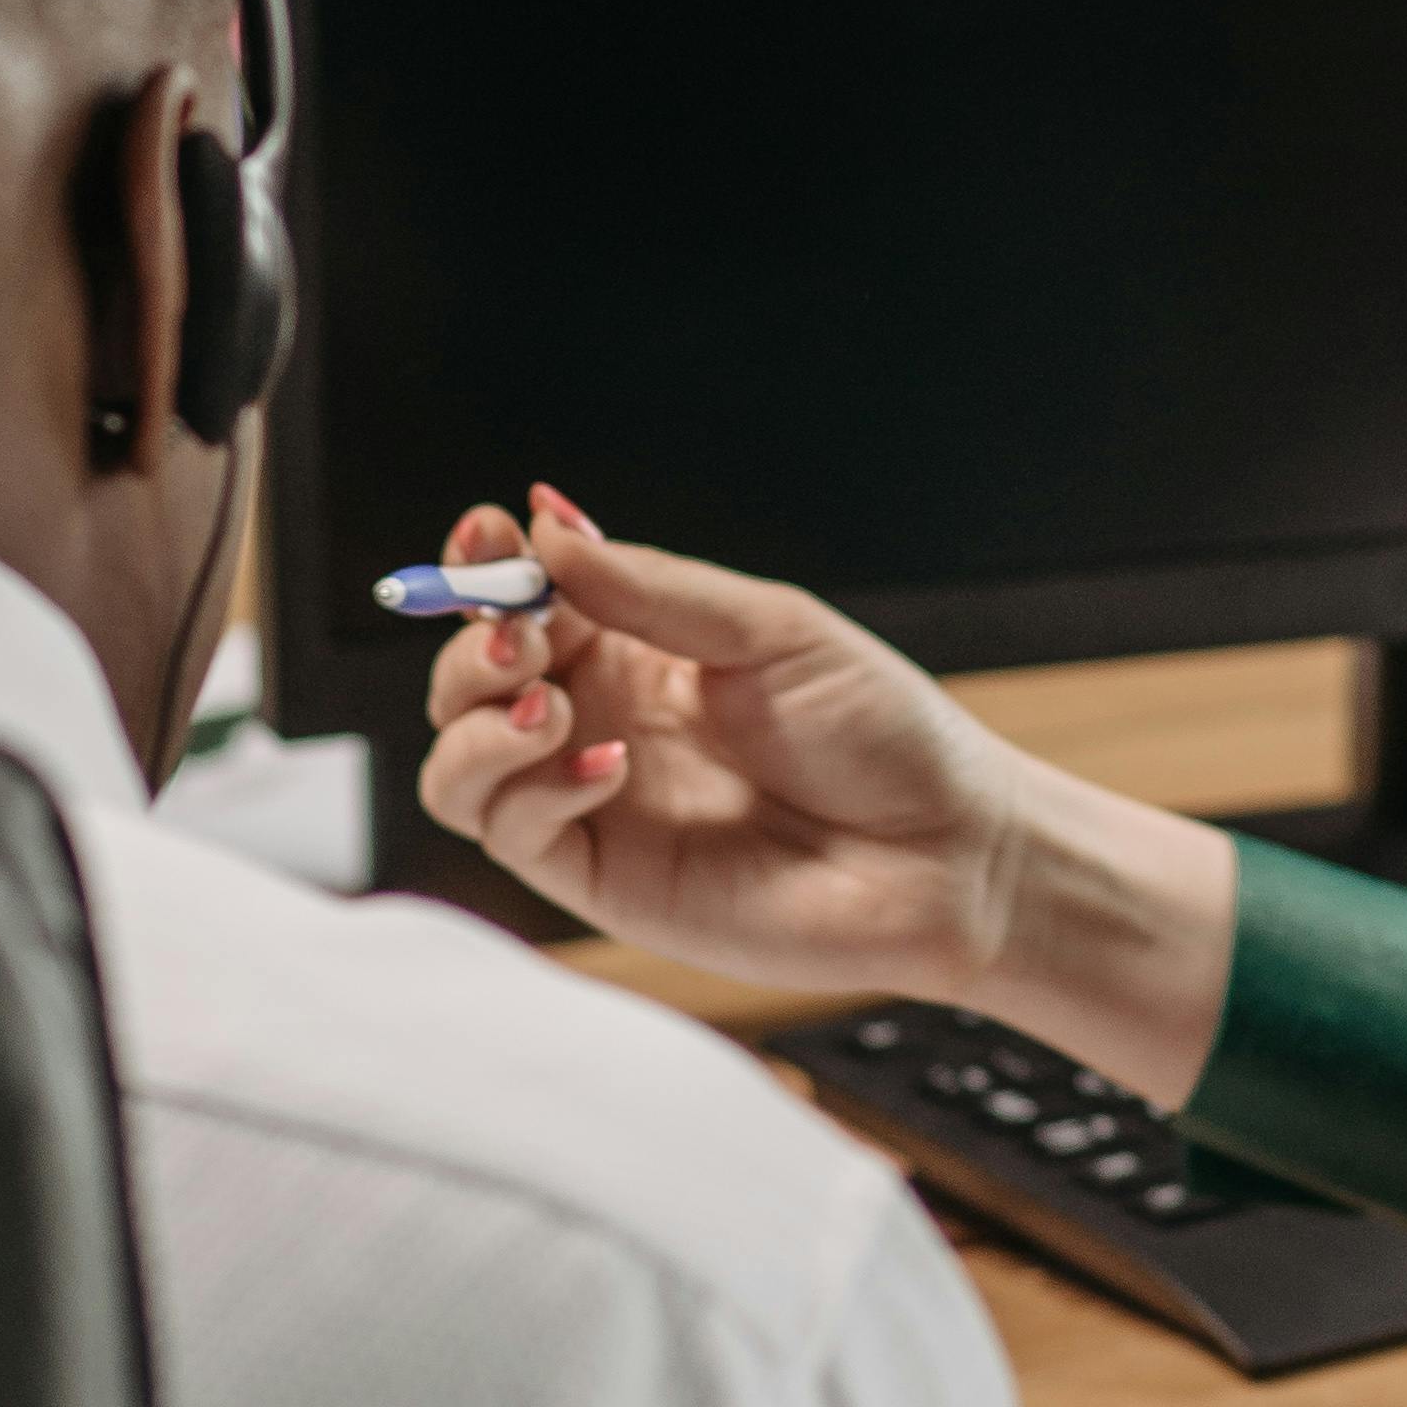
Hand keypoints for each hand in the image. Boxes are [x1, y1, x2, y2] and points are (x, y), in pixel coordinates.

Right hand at [412, 489, 1236, 1088]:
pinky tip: (606, 763)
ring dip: (473, 723)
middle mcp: (604, 722)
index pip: (528, 601)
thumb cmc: (883, 736)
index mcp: (641, 652)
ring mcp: (598, 805)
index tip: (487, 537)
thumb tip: (546, 525)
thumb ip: (653, 589)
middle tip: (518, 632)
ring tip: (543, 704)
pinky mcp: (605, 880)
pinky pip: (514, 832)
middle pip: (470, 681)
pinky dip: (532, 788)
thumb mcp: (772, 631)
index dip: (489, 566)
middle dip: (471, 644)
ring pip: (458, 766)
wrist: (948, 855)